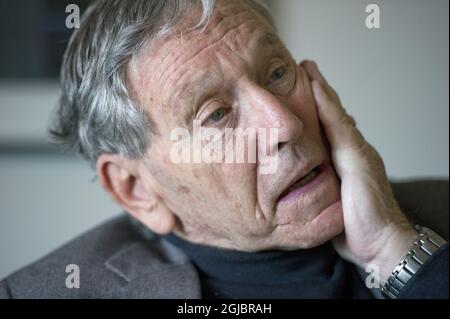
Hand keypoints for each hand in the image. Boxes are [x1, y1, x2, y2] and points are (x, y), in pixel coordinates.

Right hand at [302, 60, 416, 283]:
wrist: (378, 243)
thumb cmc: (371, 210)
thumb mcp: (358, 170)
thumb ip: (344, 142)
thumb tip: (331, 111)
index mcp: (353, 146)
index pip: (333, 111)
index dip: (320, 90)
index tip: (307, 69)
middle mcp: (346, 152)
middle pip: (330, 116)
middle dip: (316, 94)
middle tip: (303, 74)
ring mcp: (338, 167)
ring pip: (323, 133)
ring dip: (312, 112)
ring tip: (299, 97)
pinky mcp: (328, 183)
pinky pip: (316, 153)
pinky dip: (309, 138)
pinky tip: (301, 138)